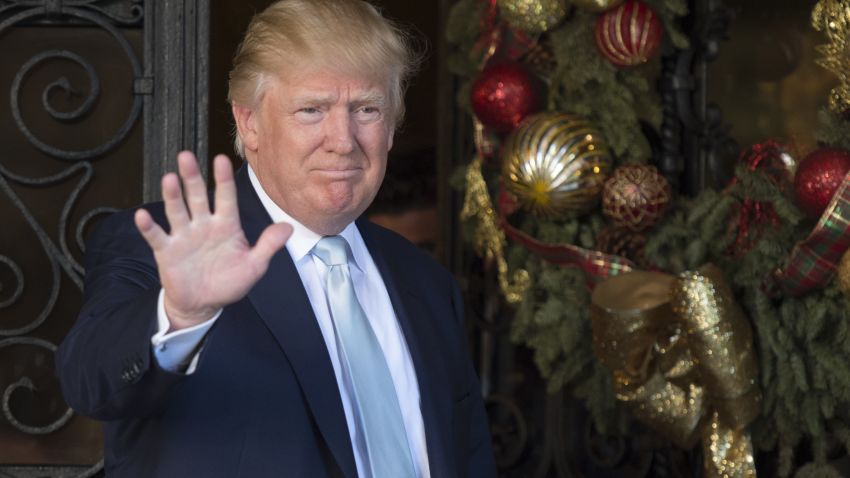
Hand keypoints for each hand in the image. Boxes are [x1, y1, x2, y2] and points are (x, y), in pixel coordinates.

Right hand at [134, 152, 291, 329]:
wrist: (204, 304)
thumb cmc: (229, 282)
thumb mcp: (254, 266)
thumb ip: (268, 246)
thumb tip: (288, 228)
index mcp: (226, 225)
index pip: (226, 198)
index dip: (224, 179)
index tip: (221, 159)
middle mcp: (203, 225)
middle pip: (197, 197)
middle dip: (192, 177)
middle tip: (186, 156)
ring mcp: (184, 236)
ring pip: (177, 211)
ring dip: (172, 196)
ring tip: (169, 179)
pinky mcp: (167, 251)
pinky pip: (157, 236)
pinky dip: (149, 227)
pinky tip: (143, 215)